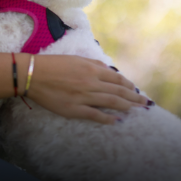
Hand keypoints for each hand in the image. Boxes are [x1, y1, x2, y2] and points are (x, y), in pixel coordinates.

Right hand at [18, 54, 148, 124]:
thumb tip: (108, 70)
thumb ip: (94, 64)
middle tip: (145, 103)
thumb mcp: (76, 59)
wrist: (34, 75)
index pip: (117, 78)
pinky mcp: (75, 109)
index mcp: (92, 69)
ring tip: (136, 110)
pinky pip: (95, 115)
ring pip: (111, 102)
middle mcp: (92, 82)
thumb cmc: (54, 64)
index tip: (136, 90)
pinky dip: (108, 118)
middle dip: (134, 97)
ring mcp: (84, 97)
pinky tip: (117, 121)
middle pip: (118, 91)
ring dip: (126, 107)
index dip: (128, 85)